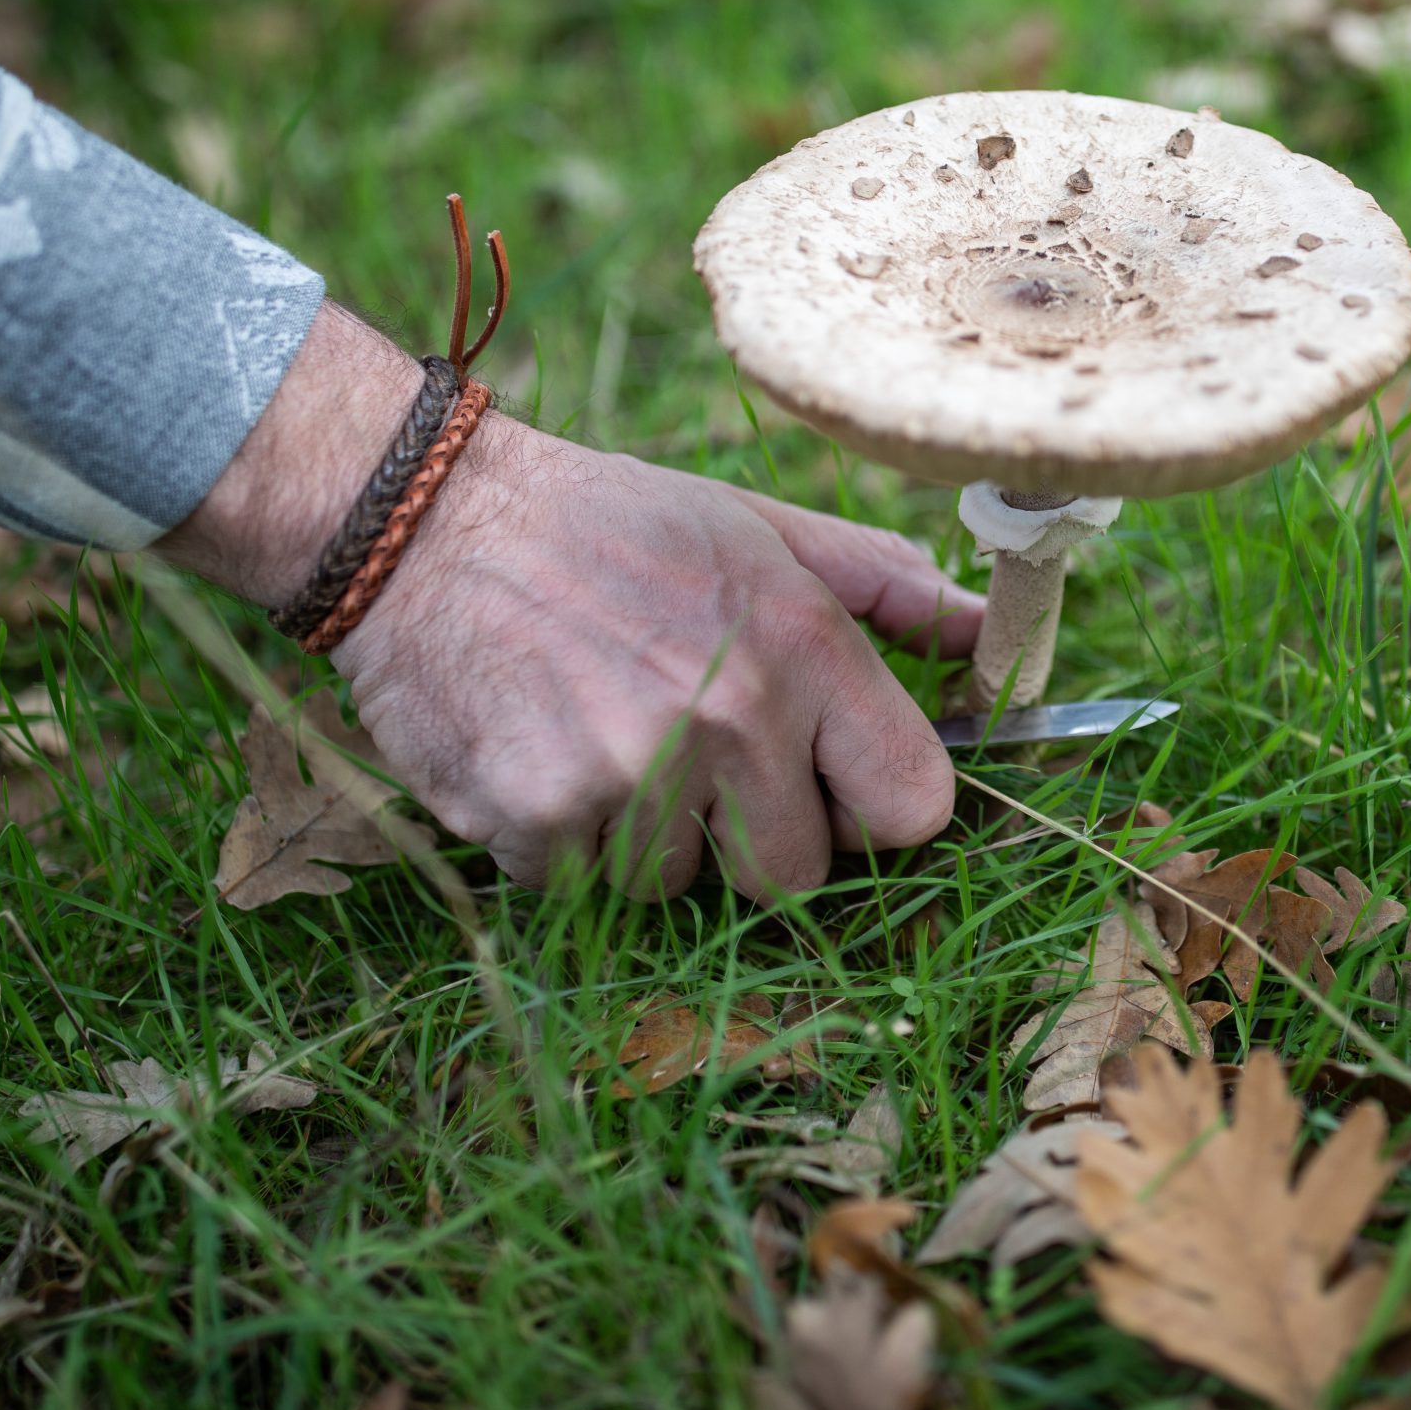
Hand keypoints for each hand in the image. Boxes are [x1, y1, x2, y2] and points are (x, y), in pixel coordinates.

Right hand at [156, 304, 983, 898]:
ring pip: (681, 888)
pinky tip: (546, 750)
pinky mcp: (535, 821)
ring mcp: (628, 778)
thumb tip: (987, 636)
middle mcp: (726, 719)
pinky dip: (567, 842)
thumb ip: (884, 586)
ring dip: (653, 838)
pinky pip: (586, 888)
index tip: (837, 789)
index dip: (877, 811)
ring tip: (609, 736)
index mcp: (800, 646)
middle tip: (699, 759)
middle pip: (795, 877)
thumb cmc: (609, 525)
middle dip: (756, 838)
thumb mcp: (758, 528)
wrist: (423, 520)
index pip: (913, 808)